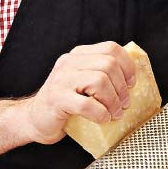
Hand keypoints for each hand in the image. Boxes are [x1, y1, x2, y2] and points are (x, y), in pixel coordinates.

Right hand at [21, 41, 136, 144]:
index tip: (131, 84)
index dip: (127, 66)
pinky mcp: (57, 98)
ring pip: (100, 81)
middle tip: (123, 104)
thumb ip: (101, 76)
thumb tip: (133, 83)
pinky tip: (102, 119)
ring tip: (114, 113)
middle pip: (108, 64)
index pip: (111, 48)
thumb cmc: (65, 105)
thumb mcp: (83, 84)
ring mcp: (61, 79)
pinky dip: (100, 114)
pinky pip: (87, 104)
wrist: (34, 120)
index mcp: (78, 56)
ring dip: (113, 101)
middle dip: (122, 88)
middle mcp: (69, 63)